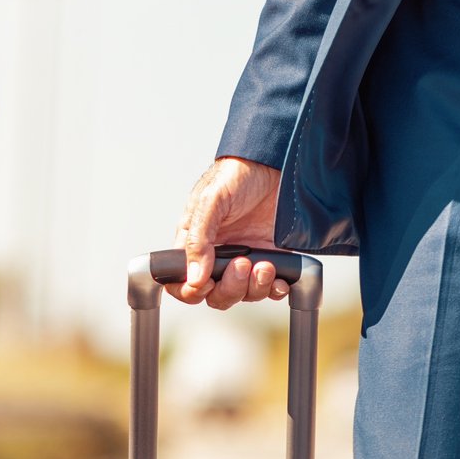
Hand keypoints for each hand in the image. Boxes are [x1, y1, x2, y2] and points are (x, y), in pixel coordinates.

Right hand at [171, 157, 285, 308]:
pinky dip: (273, 289)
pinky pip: (269, 289)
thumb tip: (194, 277)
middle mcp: (217, 257)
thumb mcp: (211, 200)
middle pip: (214, 295)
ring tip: (264, 264)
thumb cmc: (238, 174)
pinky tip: (278, 277)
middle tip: (242, 265)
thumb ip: (199, 238)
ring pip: (242, 295)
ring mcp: (244, 261)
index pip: (181, 281)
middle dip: (229, 289)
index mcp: (194, 243)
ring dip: (253, 288)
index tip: (204, 285)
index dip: (189, 291)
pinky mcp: (270, 261)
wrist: (278, 164)